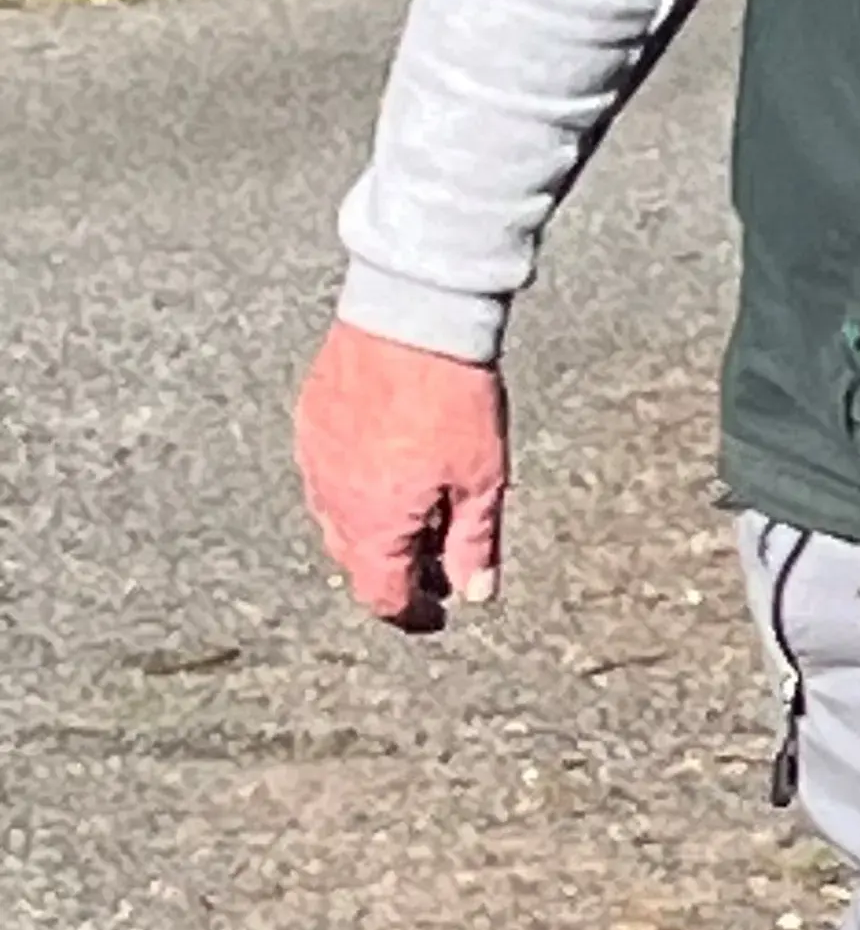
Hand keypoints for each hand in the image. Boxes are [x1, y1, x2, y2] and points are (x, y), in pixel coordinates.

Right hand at [295, 319, 507, 628]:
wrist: (412, 317)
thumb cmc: (452, 398)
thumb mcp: (482, 480)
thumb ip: (475, 543)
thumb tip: (476, 594)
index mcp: (373, 522)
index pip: (379, 593)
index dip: (409, 612)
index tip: (436, 611)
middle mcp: (331, 498)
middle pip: (353, 558)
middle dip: (392, 569)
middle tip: (433, 561)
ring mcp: (313, 456)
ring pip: (334, 516)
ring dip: (370, 527)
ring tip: (415, 513)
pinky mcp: (309, 418)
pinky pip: (323, 472)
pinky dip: (353, 485)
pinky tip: (386, 469)